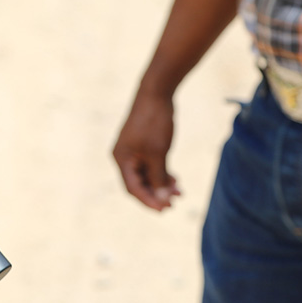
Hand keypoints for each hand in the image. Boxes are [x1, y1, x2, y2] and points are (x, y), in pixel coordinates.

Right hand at [113, 89, 180, 210]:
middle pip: (139, 184)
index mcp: (122, 159)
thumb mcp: (158, 153)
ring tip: (180, 192)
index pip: (133, 188)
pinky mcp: (144, 144)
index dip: (148, 201)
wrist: (156, 93)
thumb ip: (158, 177)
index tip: (165, 209)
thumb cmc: (154, 122)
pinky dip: (163, 174)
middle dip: (156, 194)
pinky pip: (151, 165)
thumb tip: (161, 198)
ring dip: (162, 185)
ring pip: (147, 175)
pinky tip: (176, 180)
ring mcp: (134, 150)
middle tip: (174, 204)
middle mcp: (124, 157)